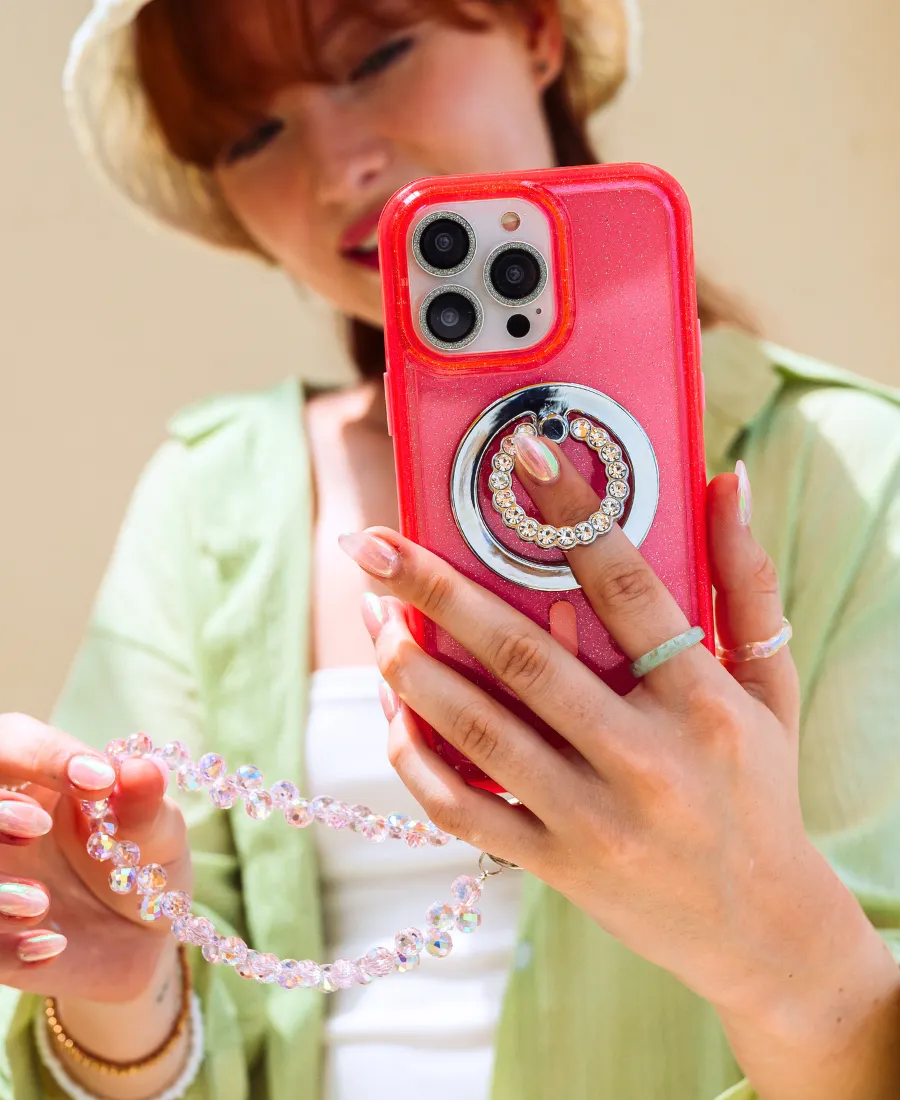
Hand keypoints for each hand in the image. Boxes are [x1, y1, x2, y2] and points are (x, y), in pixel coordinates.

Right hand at [0, 715, 190, 1003]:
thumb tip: (143, 769)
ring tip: (39, 902)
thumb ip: (145, 805)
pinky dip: (8, 948)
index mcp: (37, 778)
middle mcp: (2, 823)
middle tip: (37, 825)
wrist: (147, 935)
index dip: (46, 756)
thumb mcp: (156, 832)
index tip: (99, 780)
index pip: (15, 743)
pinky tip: (51, 947)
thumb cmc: (146, 860)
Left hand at [339, 442, 877, 1030]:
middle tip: (376, 543)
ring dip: (410, 667)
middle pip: (522, 657)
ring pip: (478, 731)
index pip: (627, 586)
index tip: (520, 453)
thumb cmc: (762, 789)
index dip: (571, 512)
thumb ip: (746, 582)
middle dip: (438, 592)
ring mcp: (593, 819)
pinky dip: (415, 758)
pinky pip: (462, 809)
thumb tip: (728, 477)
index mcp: (702, 701)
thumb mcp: (771, 686)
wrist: (762, 929)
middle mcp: (645, 760)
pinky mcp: (554, 864)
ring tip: (374, 613)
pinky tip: (392, 709)